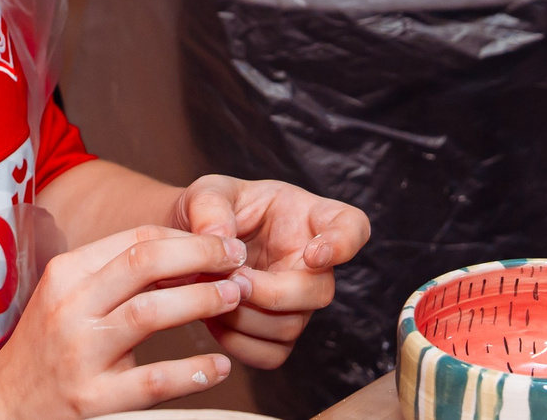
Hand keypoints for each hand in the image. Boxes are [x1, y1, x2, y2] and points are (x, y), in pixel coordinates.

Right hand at [0, 227, 246, 419]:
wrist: (0, 409)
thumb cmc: (47, 347)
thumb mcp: (69, 297)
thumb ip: (117, 274)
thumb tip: (188, 253)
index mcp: (66, 273)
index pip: (137, 239)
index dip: (187, 237)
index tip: (221, 244)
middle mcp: (70, 308)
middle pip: (146, 263)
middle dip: (201, 255)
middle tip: (238, 259)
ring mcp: (79, 354)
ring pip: (151, 313)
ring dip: (202, 301)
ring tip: (235, 298)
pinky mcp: (92, 400)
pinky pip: (153, 381)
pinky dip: (192, 372)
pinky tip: (218, 366)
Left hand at [174, 175, 372, 369]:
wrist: (194, 246)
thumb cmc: (213, 211)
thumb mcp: (207, 193)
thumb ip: (211, 207)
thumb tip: (219, 238)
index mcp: (309, 217)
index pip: (352, 227)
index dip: (343, 244)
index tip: (314, 253)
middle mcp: (313, 263)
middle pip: (320, 290)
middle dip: (273, 292)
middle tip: (234, 280)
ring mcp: (298, 301)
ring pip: (292, 325)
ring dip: (247, 318)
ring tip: (213, 296)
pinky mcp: (278, 332)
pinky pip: (272, 354)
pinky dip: (239, 344)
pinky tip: (215, 320)